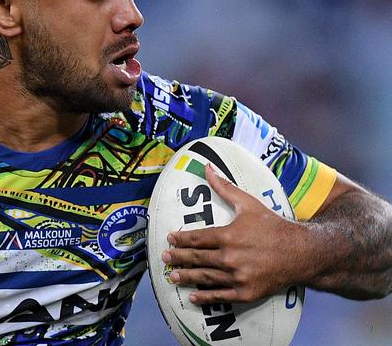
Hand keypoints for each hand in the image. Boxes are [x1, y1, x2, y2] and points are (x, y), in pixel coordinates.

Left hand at [161, 164, 304, 304]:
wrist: (301, 252)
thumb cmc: (272, 225)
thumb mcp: (248, 203)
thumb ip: (224, 187)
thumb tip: (207, 168)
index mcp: (229, 235)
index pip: (197, 238)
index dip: (181, 239)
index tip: (170, 239)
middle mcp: (231, 257)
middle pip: (197, 258)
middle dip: (178, 258)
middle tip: (165, 258)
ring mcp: (238, 277)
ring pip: (205, 277)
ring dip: (186, 277)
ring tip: (172, 276)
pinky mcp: (247, 292)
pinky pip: (221, 296)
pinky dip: (205, 297)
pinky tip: (192, 297)